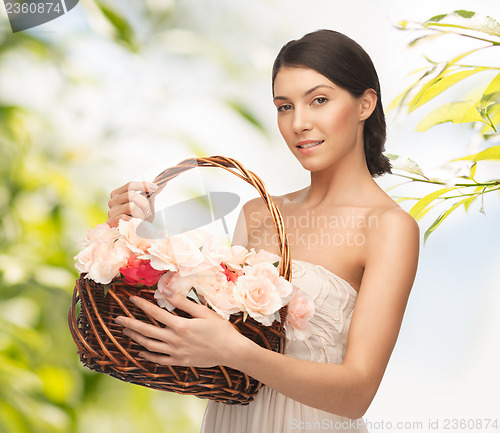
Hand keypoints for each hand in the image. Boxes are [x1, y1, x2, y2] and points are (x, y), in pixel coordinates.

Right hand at [107, 181, 157, 226]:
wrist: (134, 235)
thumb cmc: (139, 218)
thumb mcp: (145, 204)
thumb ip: (150, 194)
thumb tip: (161, 183)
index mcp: (118, 194)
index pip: (130, 185)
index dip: (143, 185)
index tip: (155, 188)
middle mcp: (112, 201)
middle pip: (131, 195)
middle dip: (144, 203)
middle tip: (147, 211)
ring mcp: (111, 211)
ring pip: (131, 206)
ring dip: (141, 213)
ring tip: (141, 219)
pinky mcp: (112, 222)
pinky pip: (128, 217)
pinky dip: (136, 221)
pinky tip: (136, 223)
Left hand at [114, 293, 244, 367]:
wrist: (231, 351)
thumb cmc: (220, 329)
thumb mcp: (203, 312)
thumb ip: (182, 302)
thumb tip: (166, 290)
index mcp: (180, 325)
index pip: (155, 313)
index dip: (142, 305)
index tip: (131, 298)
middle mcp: (174, 340)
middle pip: (147, 331)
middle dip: (130, 323)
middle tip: (117, 318)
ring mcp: (176, 353)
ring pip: (149, 346)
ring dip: (136, 338)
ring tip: (126, 331)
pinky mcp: (179, 362)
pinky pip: (159, 360)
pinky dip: (148, 356)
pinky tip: (141, 351)